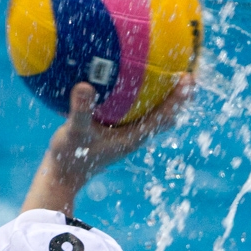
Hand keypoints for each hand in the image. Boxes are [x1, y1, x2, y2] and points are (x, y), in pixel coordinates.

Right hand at [44, 75, 193, 186]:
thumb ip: (81, 111)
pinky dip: (142, 98)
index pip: (164, 116)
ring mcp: (127, 135)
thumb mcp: (74, 132)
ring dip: (164, 97)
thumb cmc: (70, 157)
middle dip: (179, 97)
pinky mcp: (118, 133)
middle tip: (187, 73)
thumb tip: (84, 85)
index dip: (178, 99)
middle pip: (166, 116)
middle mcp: (135, 136)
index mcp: (134, 137)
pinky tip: (130, 79)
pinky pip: (137, 113)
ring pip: (154, 115)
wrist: (63, 176)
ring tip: (168, 73)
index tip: (188, 78)